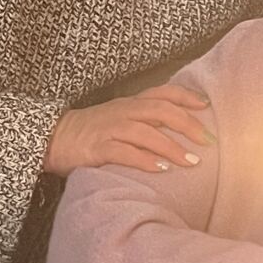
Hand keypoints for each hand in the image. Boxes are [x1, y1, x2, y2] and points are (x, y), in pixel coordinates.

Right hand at [43, 84, 212, 176]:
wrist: (53, 138)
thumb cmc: (93, 132)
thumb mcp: (121, 119)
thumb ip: (146, 121)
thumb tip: (181, 133)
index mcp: (130, 103)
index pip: (162, 92)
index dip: (186, 96)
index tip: (206, 106)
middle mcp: (123, 111)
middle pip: (160, 110)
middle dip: (187, 124)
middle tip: (208, 141)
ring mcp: (109, 128)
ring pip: (145, 132)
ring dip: (171, 147)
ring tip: (191, 161)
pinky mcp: (97, 148)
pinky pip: (124, 152)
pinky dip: (144, 160)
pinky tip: (161, 170)